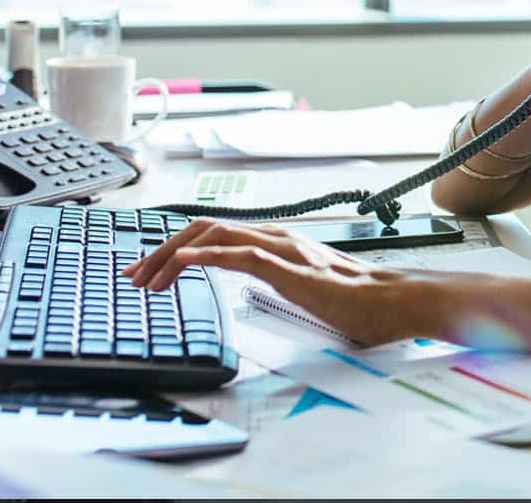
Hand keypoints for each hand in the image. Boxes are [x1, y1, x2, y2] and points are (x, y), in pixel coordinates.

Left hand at [121, 218, 434, 345]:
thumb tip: (253, 289)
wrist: (397, 302)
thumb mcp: (304, 288)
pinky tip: (183, 262)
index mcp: (277, 243)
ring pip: (216, 236)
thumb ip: (277, 281)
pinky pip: (242, 255)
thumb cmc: (360, 301)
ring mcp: (284, 250)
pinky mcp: (291, 269)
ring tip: (146, 276)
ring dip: (173, 255)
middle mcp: (276, 238)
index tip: (147, 270)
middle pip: (205, 229)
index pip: (214, 234)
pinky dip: (207, 255)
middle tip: (133, 275)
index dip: (174, 248)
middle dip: (160, 250)